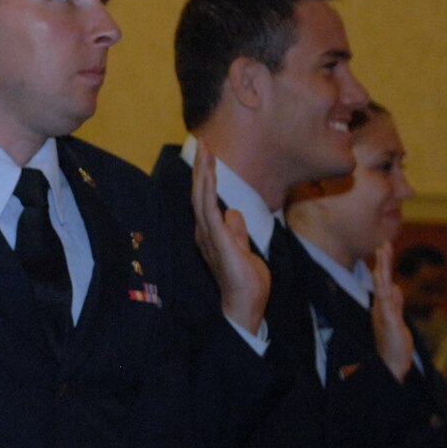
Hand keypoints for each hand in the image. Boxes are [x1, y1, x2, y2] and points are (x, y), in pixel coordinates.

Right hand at [189, 142, 268, 333]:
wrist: (246, 305)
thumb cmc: (246, 283)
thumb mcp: (245, 251)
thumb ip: (237, 232)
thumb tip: (234, 213)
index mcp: (211, 234)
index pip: (206, 200)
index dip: (206, 177)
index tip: (209, 155)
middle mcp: (205, 233)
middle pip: (200, 194)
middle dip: (201, 167)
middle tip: (202, 142)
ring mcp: (208, 236)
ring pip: (201, 197)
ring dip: (203, 172)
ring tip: (204, 149)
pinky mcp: (216, 240)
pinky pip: (209, 209)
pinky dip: (209, 189)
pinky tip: (210, 173)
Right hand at [369, 241, 414, 381]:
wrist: (391, 366)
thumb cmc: (393, 345)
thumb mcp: (397, 320)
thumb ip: (396, 303)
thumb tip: (395, 287)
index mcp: (382, 305)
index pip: (383, 281)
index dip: (383, 264)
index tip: (383, 247)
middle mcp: (379, 307)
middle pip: (380, 279)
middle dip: (382, 261)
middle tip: (383, 242)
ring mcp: (382, 313)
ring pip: (381, 286)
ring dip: (382, 269)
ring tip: (383, 253)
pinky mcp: (388, 320)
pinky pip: (386, 301)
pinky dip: (384, 289)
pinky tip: (384, 278)